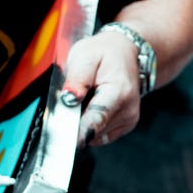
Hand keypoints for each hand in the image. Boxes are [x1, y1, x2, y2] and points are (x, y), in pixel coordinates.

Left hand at [63, 29, 142, 147]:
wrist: (127, 53)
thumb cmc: (105, 53)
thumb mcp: (85, 56)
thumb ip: (76, 78)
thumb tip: (69, 99)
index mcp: (119, 91)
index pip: (96, 120)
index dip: (78, 132)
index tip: (64, 140)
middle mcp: (128, 110)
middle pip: (93, 130)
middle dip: (76, 122)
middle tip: (72, 100)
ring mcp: (128, 120)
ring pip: (95, 135)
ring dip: (83, 122)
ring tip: (86, 99)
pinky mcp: (125, 126)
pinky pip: (100, 134)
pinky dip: (91, 124)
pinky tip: (92, 106)